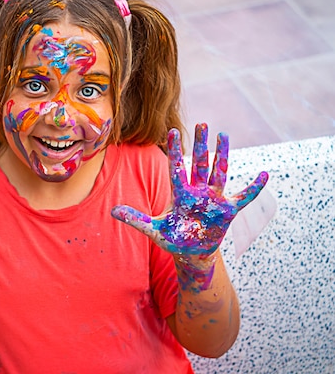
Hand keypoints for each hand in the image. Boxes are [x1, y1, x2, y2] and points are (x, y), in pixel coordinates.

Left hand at [111, 123, 268, 256]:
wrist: (190, 252)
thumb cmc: (173, 239)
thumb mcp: (153, 230)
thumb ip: (135, 219)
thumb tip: (112, 211)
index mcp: (180, 195)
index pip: (177, 168)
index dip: (175, 151)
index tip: (172, 131)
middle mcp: (197, 192)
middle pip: (199, 164)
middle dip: (201, 145)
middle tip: (202, 123)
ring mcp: (213, 200)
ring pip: (219, 172)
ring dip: (222, 155)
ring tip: (224, 134)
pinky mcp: (227, 211)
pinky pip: (243, 197)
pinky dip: (254, 188)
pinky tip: (264, 175)